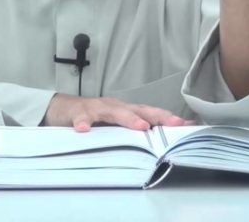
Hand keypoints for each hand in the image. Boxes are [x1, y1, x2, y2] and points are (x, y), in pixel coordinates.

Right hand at [41, 94, 194, 131]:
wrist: (61, 108)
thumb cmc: (93, 119)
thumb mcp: (114, 126)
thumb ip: (133, 131)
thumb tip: (161, 141)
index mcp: (126, 111)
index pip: (151, 113)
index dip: (168, 118)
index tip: (187, 125)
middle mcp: (115, 107)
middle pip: (138, 110)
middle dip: (157, 117)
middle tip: (173, 123)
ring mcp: (96, 108)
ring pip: (114, 112)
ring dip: (128, 119)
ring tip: (140, 127)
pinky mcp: (77, 112)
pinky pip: (81, 117)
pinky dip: (83, 122)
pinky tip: (85, 130)